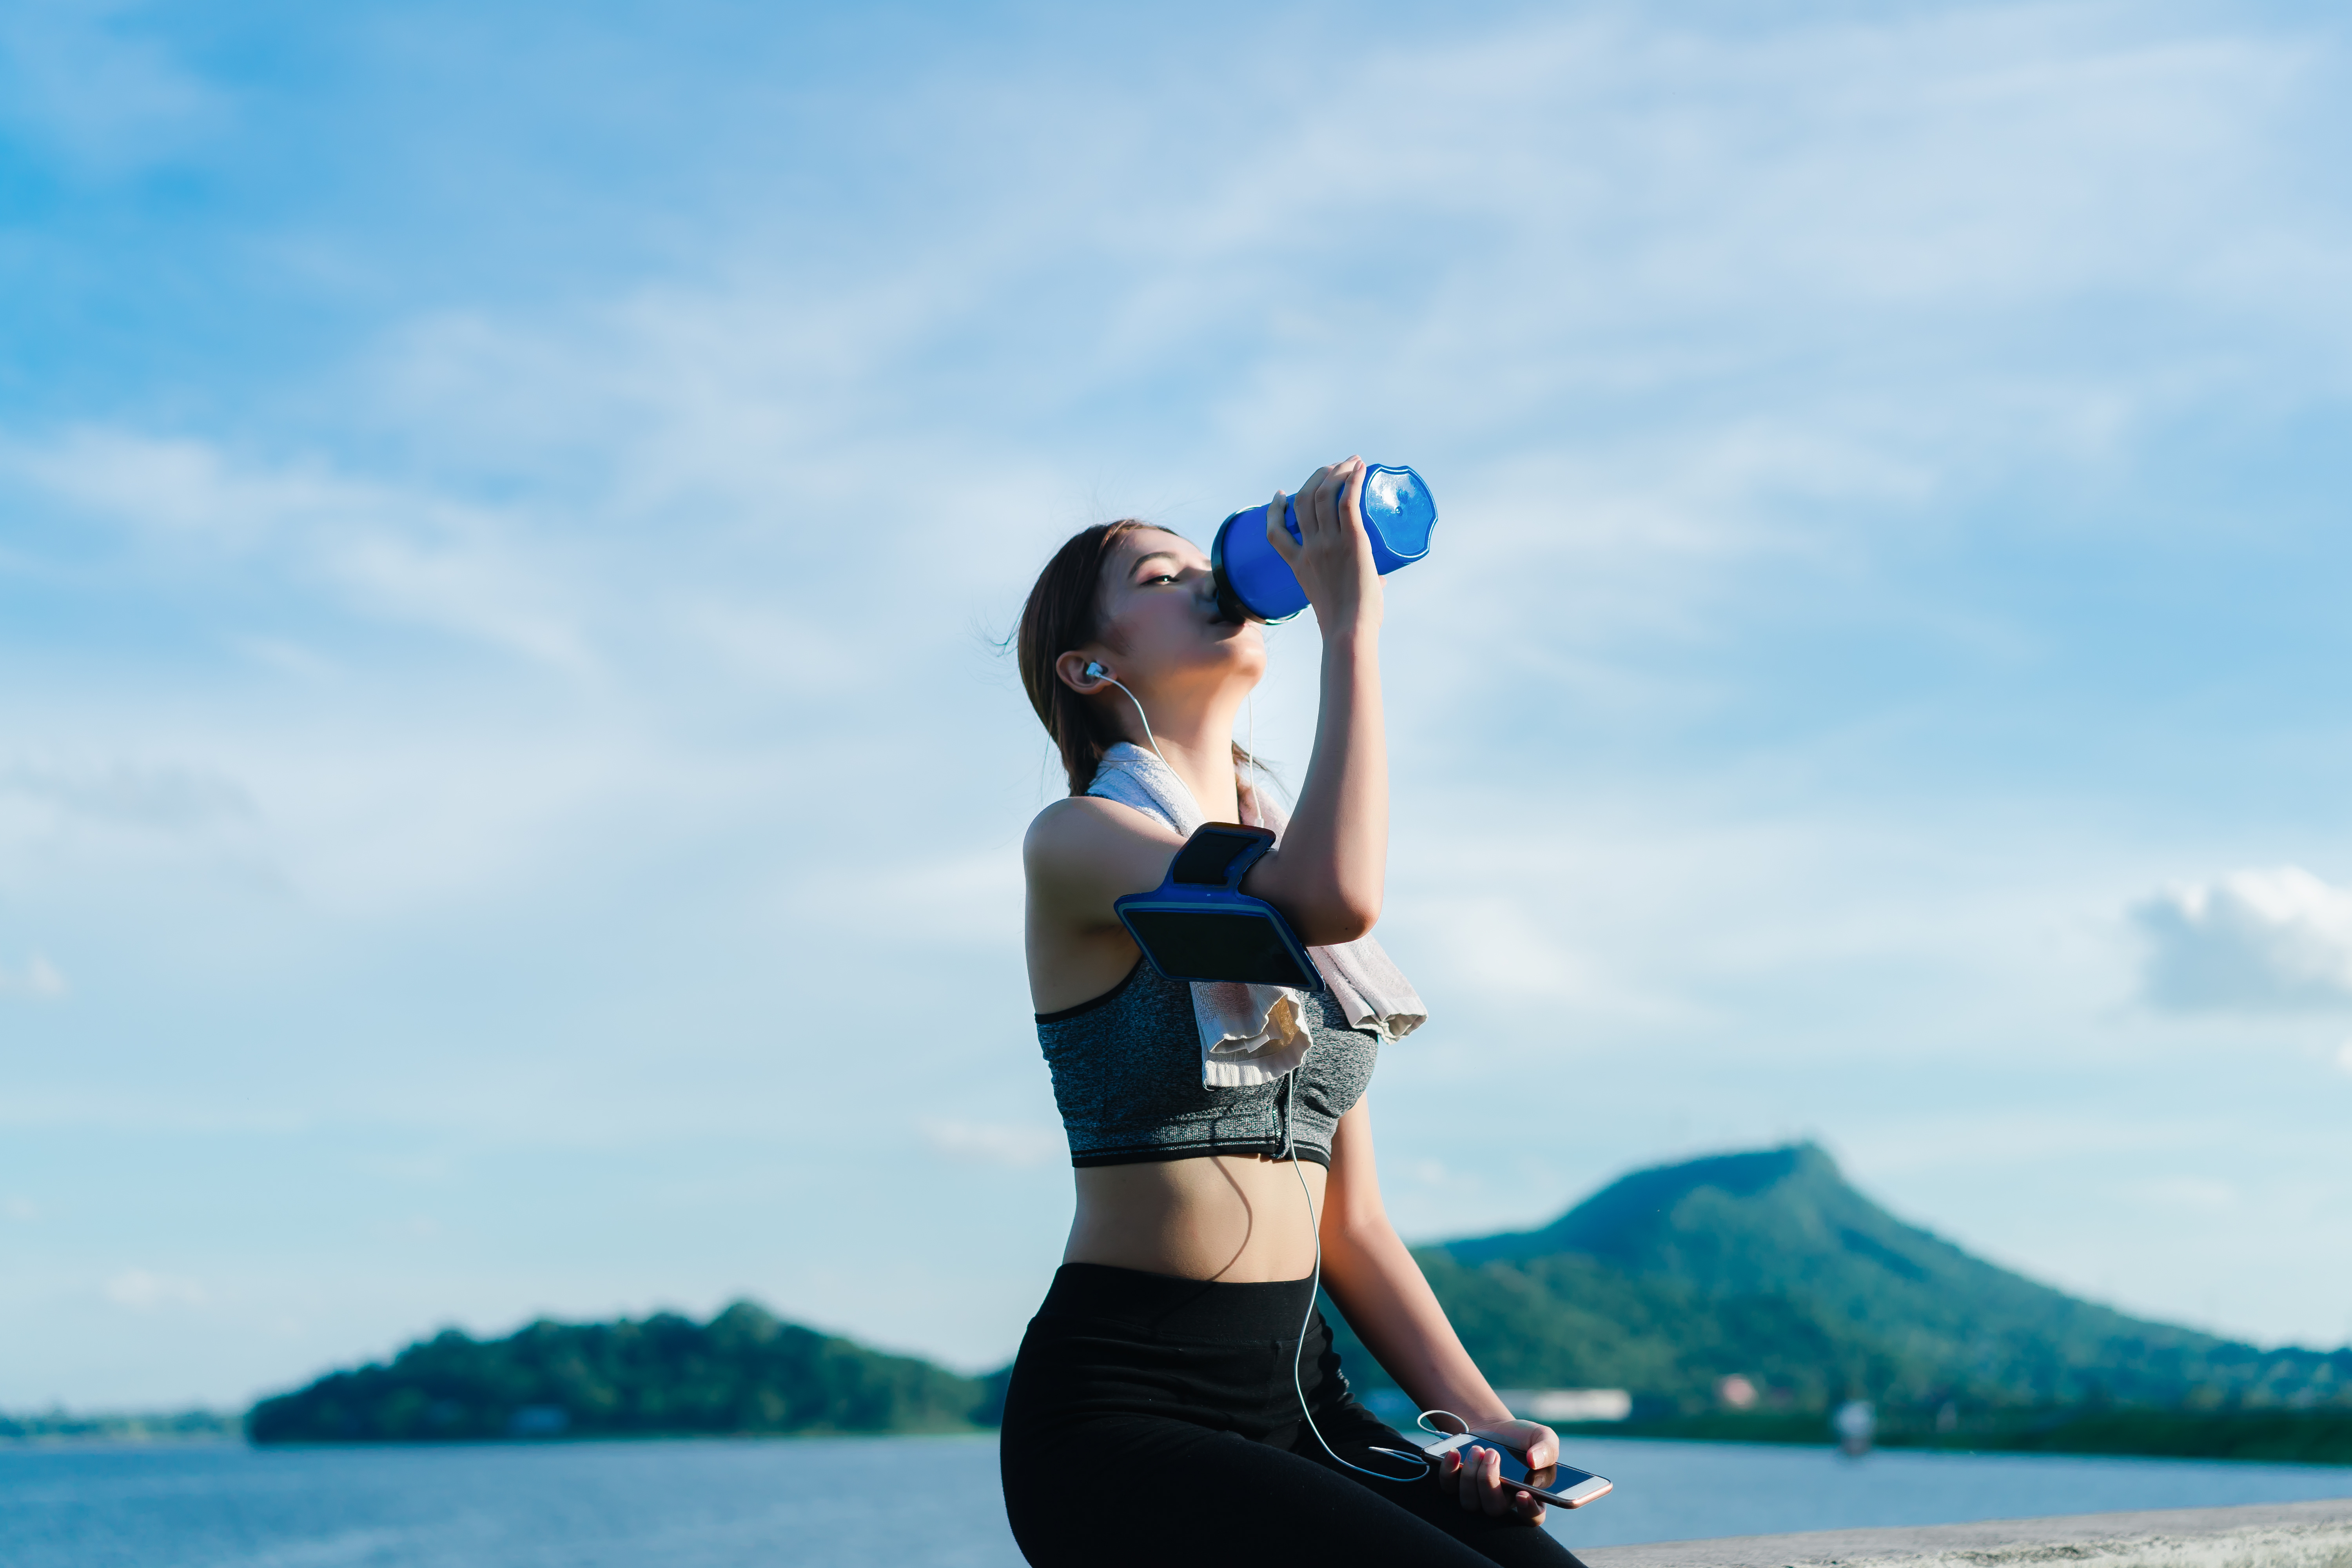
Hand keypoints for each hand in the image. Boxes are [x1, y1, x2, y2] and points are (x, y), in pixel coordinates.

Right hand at [1264, 456, 1381, 634]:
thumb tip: (1380, 579)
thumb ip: (1353, 584)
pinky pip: (1348, 501)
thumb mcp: (1335, 599)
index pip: (1275, 530)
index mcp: (1297, 564)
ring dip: (1336, 472)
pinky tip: (1360, 468)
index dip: (1275, 509)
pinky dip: (1352, 480)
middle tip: (1334, 469)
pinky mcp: (1352, 541)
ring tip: (1350, 462)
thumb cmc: (1347, 624)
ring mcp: (1328, 543)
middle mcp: (1309, 548)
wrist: (1349, 630)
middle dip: (1317, 477)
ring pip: (1325, 494)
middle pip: (1304, 500)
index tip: (1282, 493)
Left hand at [1437, 1418, 1557, 1525]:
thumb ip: (1547, 1449)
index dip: (1528, 1510)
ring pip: (1470, 1502)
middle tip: (1493, 1453)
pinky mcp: (1457, 1486)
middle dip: (1489, 1480)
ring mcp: (1478, 1497)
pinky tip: (1454, 1453)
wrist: (1495, 1428)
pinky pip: (1448, 1488)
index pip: (1532, 1516)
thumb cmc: (1521, 1438)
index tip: (1522, 1493)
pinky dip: (1448, 1471)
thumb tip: (1534, 1461)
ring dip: (1470, 1475)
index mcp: (1530, 1495)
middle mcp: (1503, 1502)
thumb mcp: (1541, 1436)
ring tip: (1478, 1449)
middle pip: (1494, 1508)